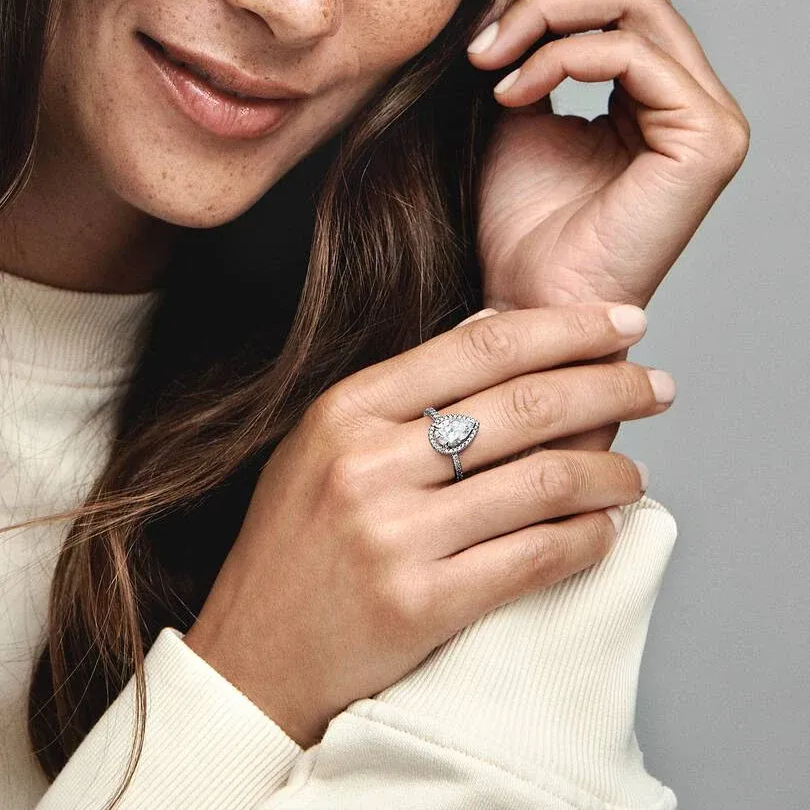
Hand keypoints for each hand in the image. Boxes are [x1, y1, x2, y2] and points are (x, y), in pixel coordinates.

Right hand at [184, 303, 671, 748]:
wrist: (252, 654)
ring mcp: (395, 535)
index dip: (567, 326)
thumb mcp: (324, 441)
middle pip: (526, 404)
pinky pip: (536, 555)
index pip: (482, 345)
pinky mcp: (420, 604)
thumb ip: (404, 388)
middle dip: (612, 386)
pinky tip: (605, 528)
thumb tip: (499, 328)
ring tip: (634, 471)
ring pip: (544, 479)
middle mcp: (369, 463)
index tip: (622, 322)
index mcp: (347, 409)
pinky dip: (588, 537)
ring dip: (612, 471)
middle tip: (658, 386)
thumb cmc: (296, 541)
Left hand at [467, 0, 750, 314]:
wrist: (528, 301)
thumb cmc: (519, 226)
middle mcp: (690, 93)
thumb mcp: (516, 112)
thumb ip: (529, 47)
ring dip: (542, 14)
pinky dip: (558, 58)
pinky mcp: (707, 137)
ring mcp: (707, 114)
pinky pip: (630, 53)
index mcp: (653, 86)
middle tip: (479, 21)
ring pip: (633, 0)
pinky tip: (510, 92)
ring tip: (483, 56)